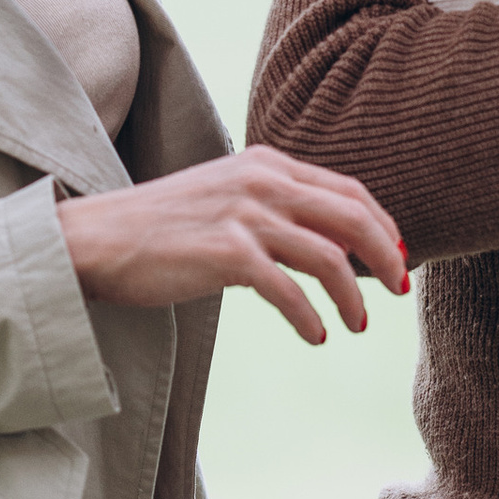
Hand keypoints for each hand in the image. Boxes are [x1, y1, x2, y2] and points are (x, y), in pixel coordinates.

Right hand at [58, 147, 407, 344]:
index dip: (382, 225)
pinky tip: (316, 336)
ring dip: (353, 297)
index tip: (398, 257)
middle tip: (398, 291)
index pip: (348, 189)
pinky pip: (289, 291)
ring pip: (329, 256)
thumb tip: (332, 246)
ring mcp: (245, 214)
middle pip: (352, 216)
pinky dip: (311, 317)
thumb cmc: (163, 227)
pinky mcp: (226, 253)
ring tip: (358, 324)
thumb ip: (276, 210)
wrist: (99, 238)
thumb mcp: (228, 199)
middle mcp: (263, 180)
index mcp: (267, 163)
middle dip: (386, 256)